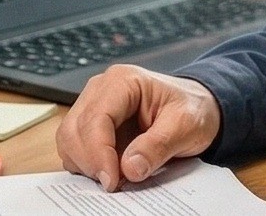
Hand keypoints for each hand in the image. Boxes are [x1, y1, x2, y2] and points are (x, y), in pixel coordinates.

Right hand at [56, 65, 221, 190]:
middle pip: (73, 131)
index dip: (98, 153)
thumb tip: (129, 168)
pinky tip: (111, 170)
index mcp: (123, 82)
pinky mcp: (90, 126)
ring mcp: (91, 107)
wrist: (197, 108)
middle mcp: (100, 90)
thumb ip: (158, 145)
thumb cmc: (192, 109)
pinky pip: (75, 150)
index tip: (111, 180)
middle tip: (113, 184)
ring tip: (116, 176)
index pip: (95, 118)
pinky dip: (87, 165)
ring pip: (68, 142)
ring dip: (87, 165)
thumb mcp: (185, 125)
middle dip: (90, 162)